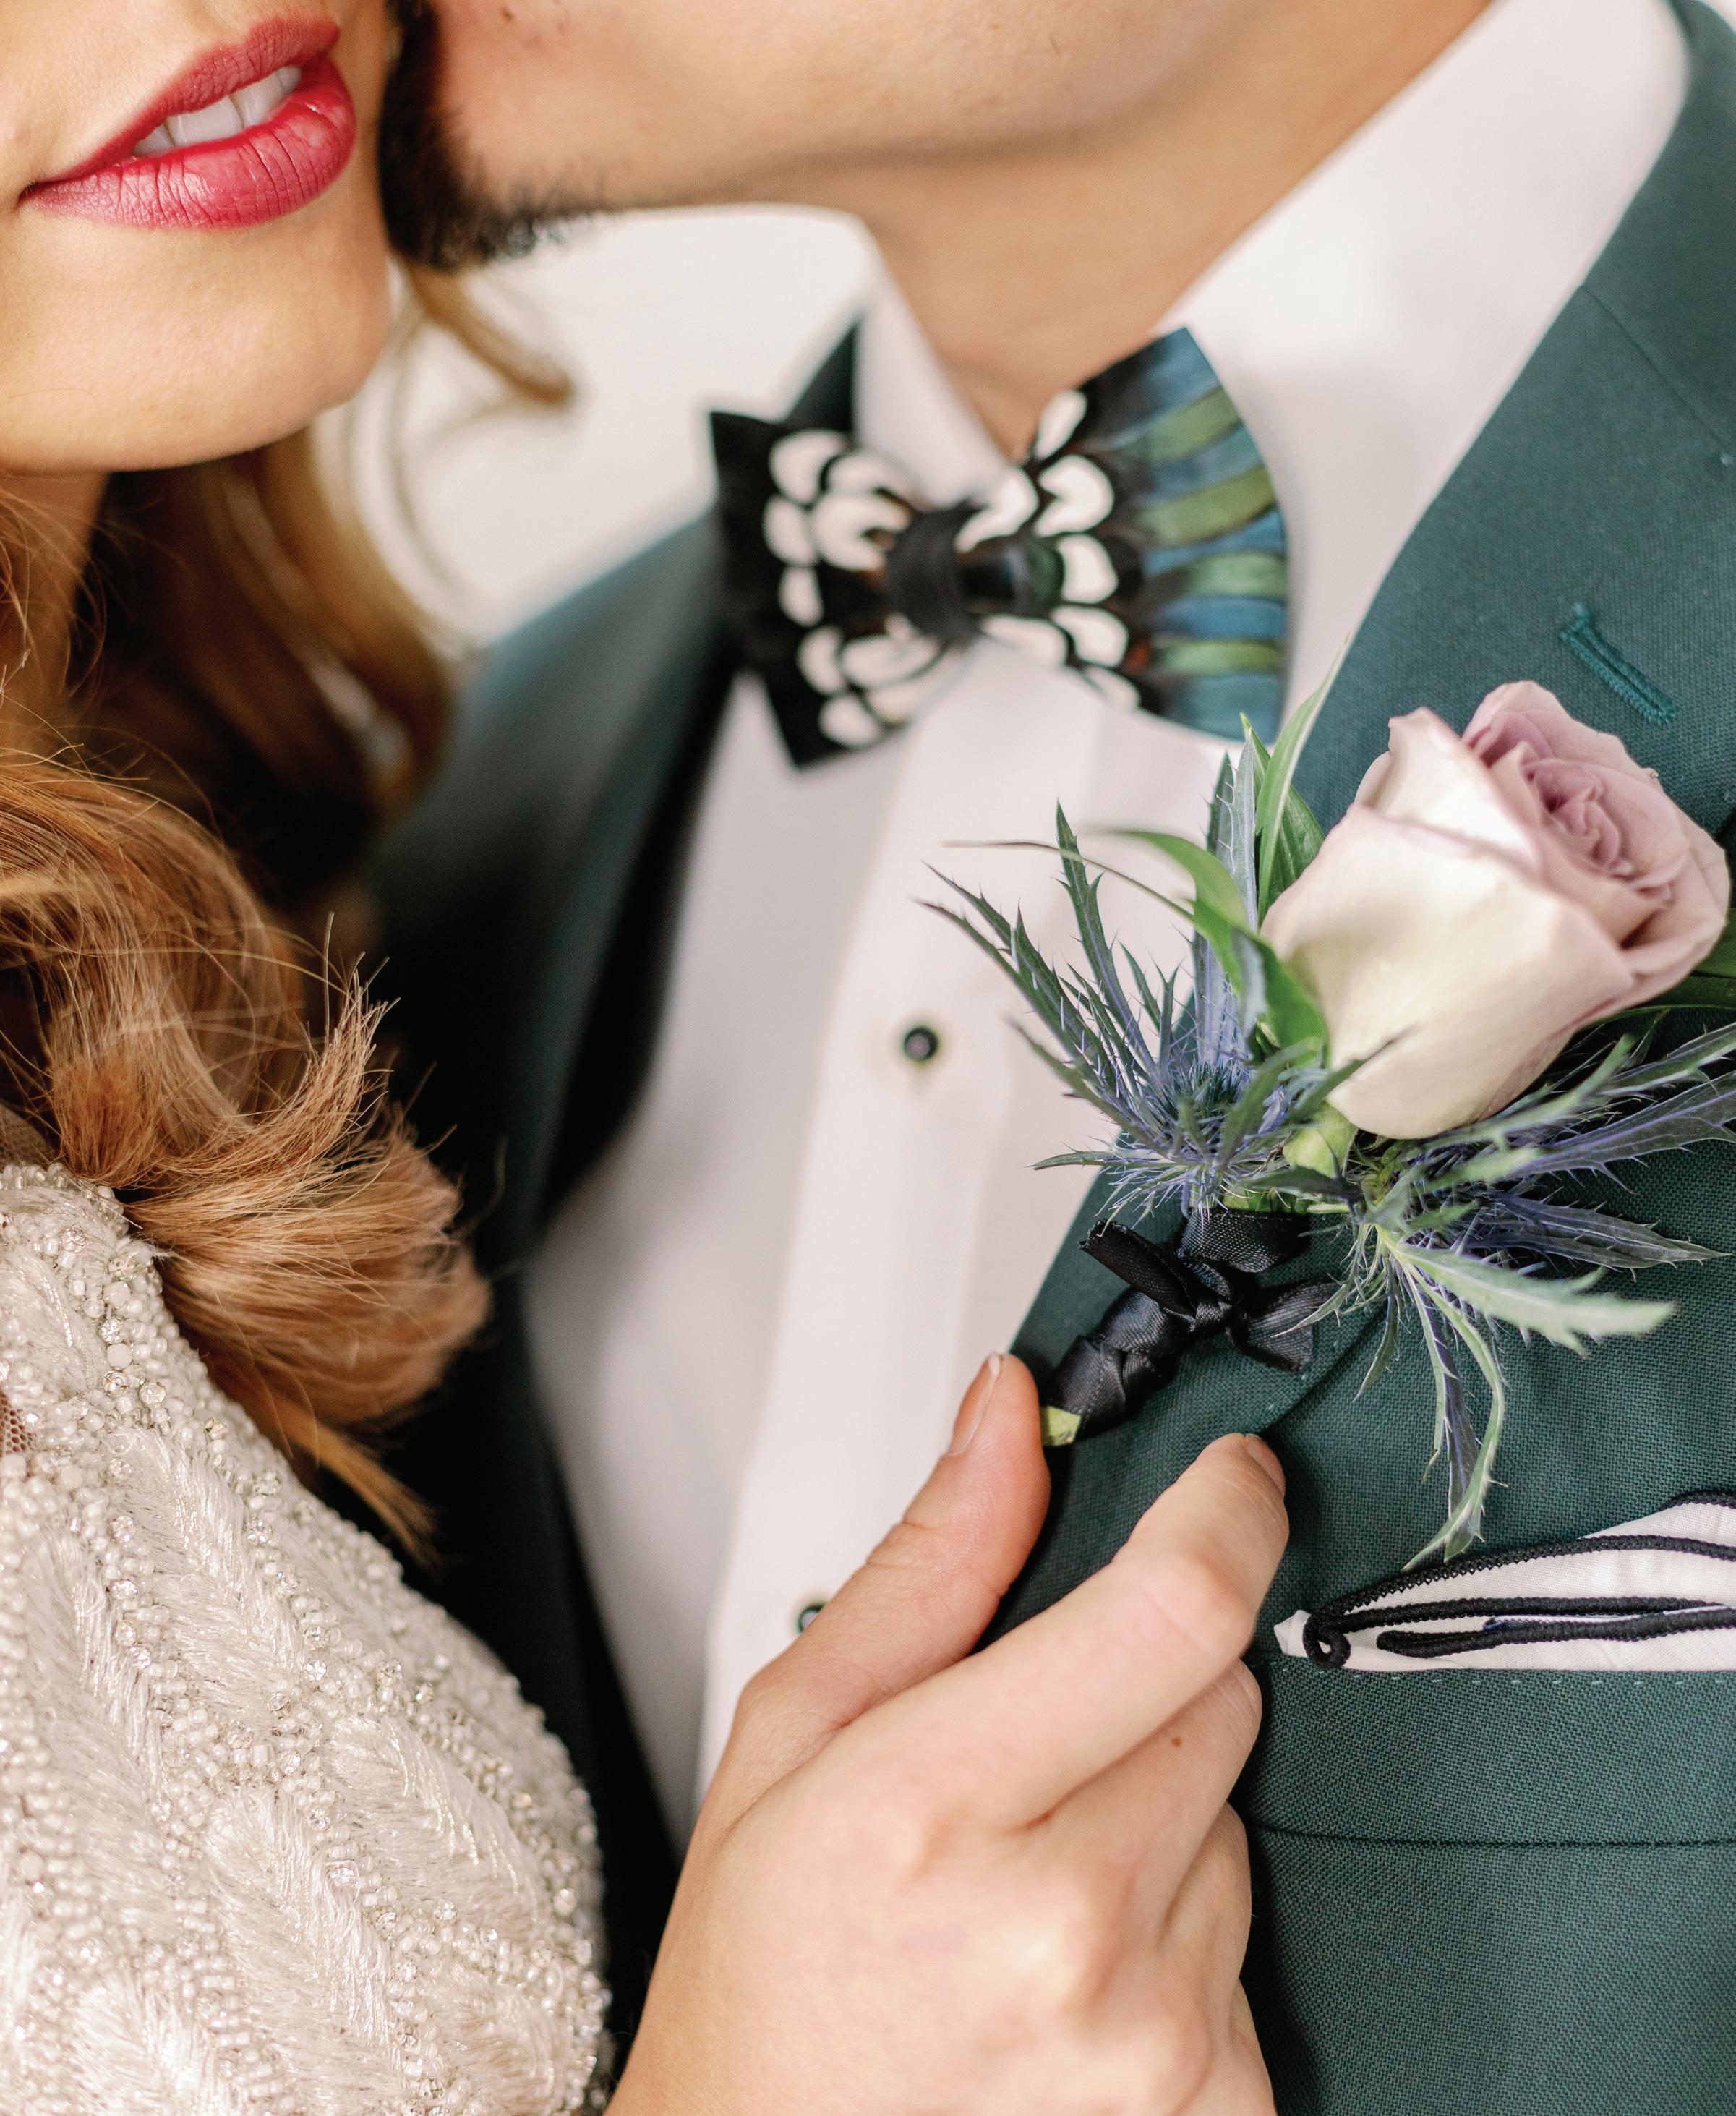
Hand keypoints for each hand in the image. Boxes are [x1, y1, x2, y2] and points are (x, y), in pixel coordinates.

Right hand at [610, 1353, 1286, 2115]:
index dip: (1224, 1512)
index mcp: (935, 1806)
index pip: (1171, 1608)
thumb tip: (1008, 1415)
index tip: (1230, 1477)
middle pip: (1220, 1695)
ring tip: (1028, 1890)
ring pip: (1237, 1816)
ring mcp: (1153, 2034)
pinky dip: (1182, 1934)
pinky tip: (1074, 1976)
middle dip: (1149, 1686)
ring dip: (1160, 1816)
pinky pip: (1252, 1942)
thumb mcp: (795, 1735)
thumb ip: (928, 1564)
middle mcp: (1064, 1928)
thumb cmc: (764, 1974)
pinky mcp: (1217, 2104)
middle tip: (1031, 1756)